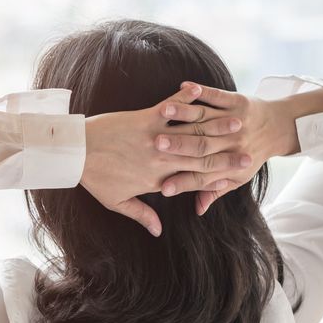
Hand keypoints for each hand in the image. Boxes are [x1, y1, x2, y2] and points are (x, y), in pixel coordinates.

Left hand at [81, 83, 252, 236]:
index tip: (238, 177)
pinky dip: (185, 100)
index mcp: (156, 180)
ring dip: (217, 126)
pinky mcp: (144, 118)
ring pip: (192, 133)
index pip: (193, 181)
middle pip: (201, 158)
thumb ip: (141, 215)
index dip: (218, 179)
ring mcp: (154, 138)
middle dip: (227, 155)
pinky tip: (200, 92)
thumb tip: (158, 231)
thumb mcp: (116, 201)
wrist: (72, 152)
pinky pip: (170, 108)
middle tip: (250, 151)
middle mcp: (160, 161)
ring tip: (238, 121)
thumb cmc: (93, 177)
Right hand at [153, 81, 294, 214]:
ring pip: (206, 118)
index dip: (183, 182)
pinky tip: (184, 86)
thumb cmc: (252, 155)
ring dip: (185, 114)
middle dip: (178, 145)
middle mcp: (232, 143)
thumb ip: (214, 191)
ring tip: (164, 112)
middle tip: (155, 145)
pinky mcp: (238, 102)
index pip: (202, 176)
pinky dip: (202, 91)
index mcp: (229, 164)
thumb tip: (198, 209)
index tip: (162, 188)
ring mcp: (235, 120)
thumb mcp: (237, 178)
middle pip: (202, 146)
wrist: (280, 128)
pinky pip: (217, 96)